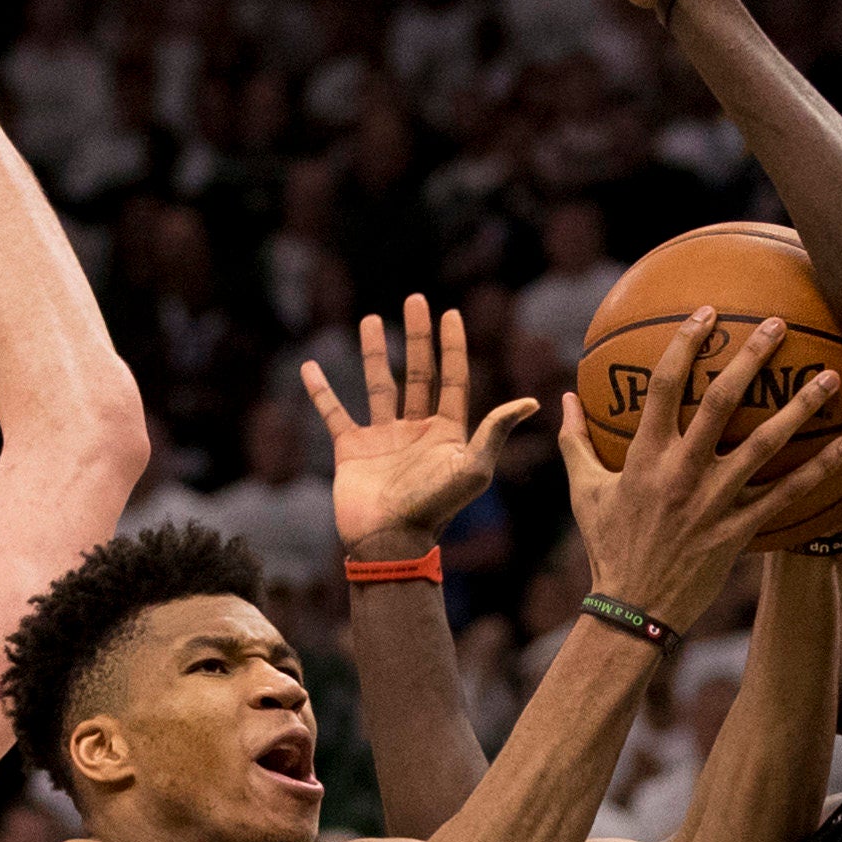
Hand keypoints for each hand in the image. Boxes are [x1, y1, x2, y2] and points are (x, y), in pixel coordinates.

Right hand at [301, 295, 539, 559]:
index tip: (450, 313)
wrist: (388, 542)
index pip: (452, 378)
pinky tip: (309, 366)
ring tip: (370, 319)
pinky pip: (334, 413)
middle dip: (416, 337)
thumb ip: (495, 432)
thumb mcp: (473, 469)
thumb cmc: (434, 509)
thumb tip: (532, 401)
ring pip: (377, 385)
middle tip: (415, 299)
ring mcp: (382, 439)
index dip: (452, 346)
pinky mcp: (351, 450)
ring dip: (373, 353)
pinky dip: (321, 391)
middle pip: (416, 372)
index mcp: (446, 432)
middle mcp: (415, 430)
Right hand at [556, 310, 841, 632]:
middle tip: (778, 325)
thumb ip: (574, 442)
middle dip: (751, 358)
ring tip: (829, 377)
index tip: (708, 312)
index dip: (686, 343)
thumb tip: (564, 398)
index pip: (664, 386)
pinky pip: (785, 494)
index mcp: (644, 457)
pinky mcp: (737, 529)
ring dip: (799, 408)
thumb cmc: (607, 546)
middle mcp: (681, 472)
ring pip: (764, 445)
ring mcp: (713, 501)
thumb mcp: (584, 492)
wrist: (631, 609)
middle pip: (722, 402)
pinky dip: (817, 470)